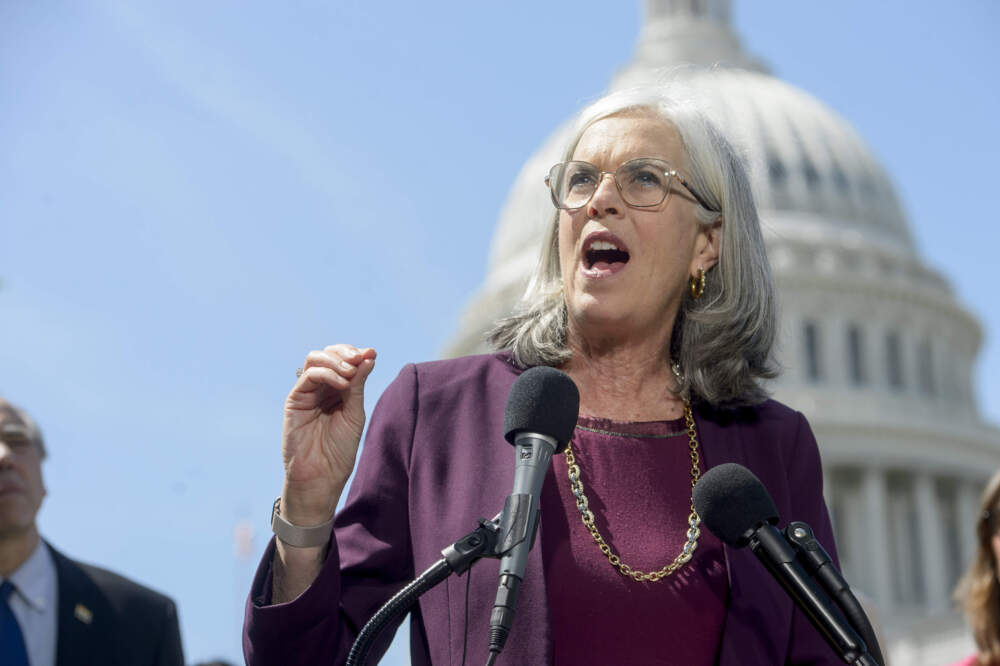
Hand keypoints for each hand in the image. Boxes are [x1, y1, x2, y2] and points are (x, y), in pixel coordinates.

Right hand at [281, 344, 376, 524]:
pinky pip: (308, 376)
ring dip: (335, 360)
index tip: (372, 353)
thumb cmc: (339, 451)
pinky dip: (327, 373)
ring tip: (350, 372)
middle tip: (359, 359)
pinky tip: (342, 382)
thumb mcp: (355, 413)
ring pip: (315, 359)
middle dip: (345, 352)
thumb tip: (369, 356)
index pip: (344, 361)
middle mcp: (321, 388)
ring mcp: (307, 393)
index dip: (357, 354)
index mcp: (338, 391)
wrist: (322, 477)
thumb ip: (358, 385)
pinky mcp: (294, 400)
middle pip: (329, 354)